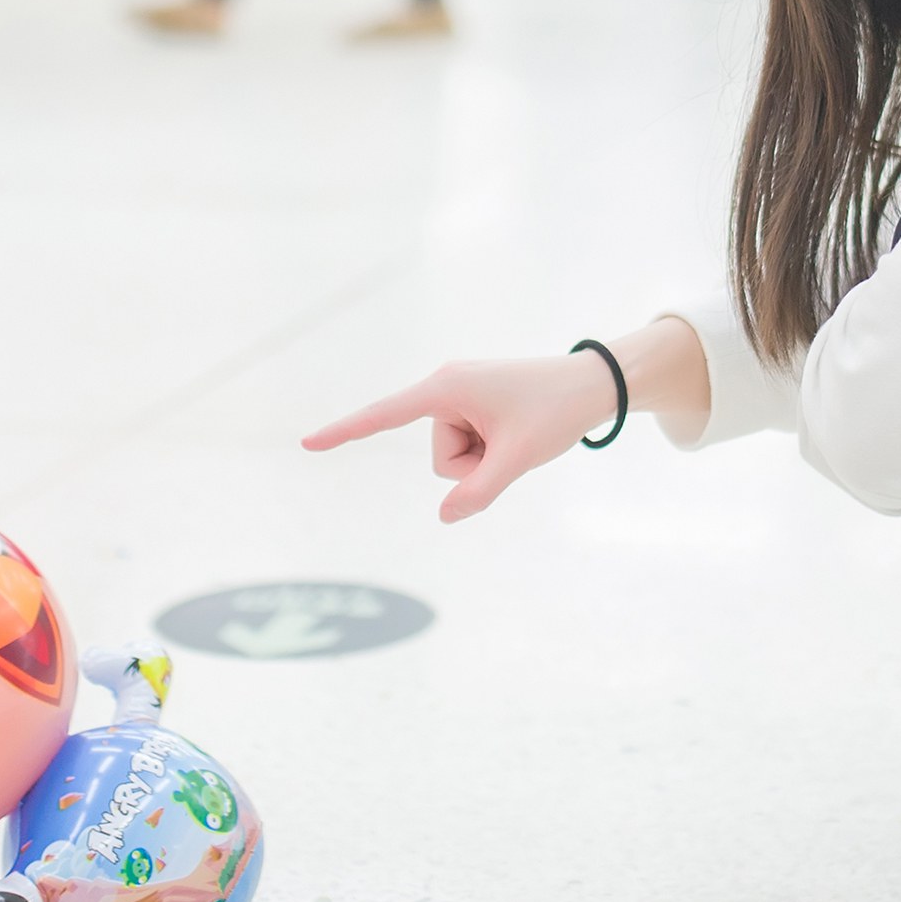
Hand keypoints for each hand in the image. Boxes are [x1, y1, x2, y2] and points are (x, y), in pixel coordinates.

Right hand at [303, 352, 620, 521]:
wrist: (594, 385)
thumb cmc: (556, 412)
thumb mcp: (517, 458)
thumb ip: (478, 492)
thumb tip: (444, 516)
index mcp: (447, 388)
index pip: (384, 417)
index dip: (344, 433)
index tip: (306, 444)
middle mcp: (447, 387)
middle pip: (439, 459)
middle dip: (475, 466)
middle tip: (516, 441)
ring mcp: (460, 397)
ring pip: (456, 460)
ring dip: (487, 460)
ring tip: (520, 434)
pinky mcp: (474, 406)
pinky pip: (470, 449)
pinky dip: (493, 453)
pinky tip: (519, 433)